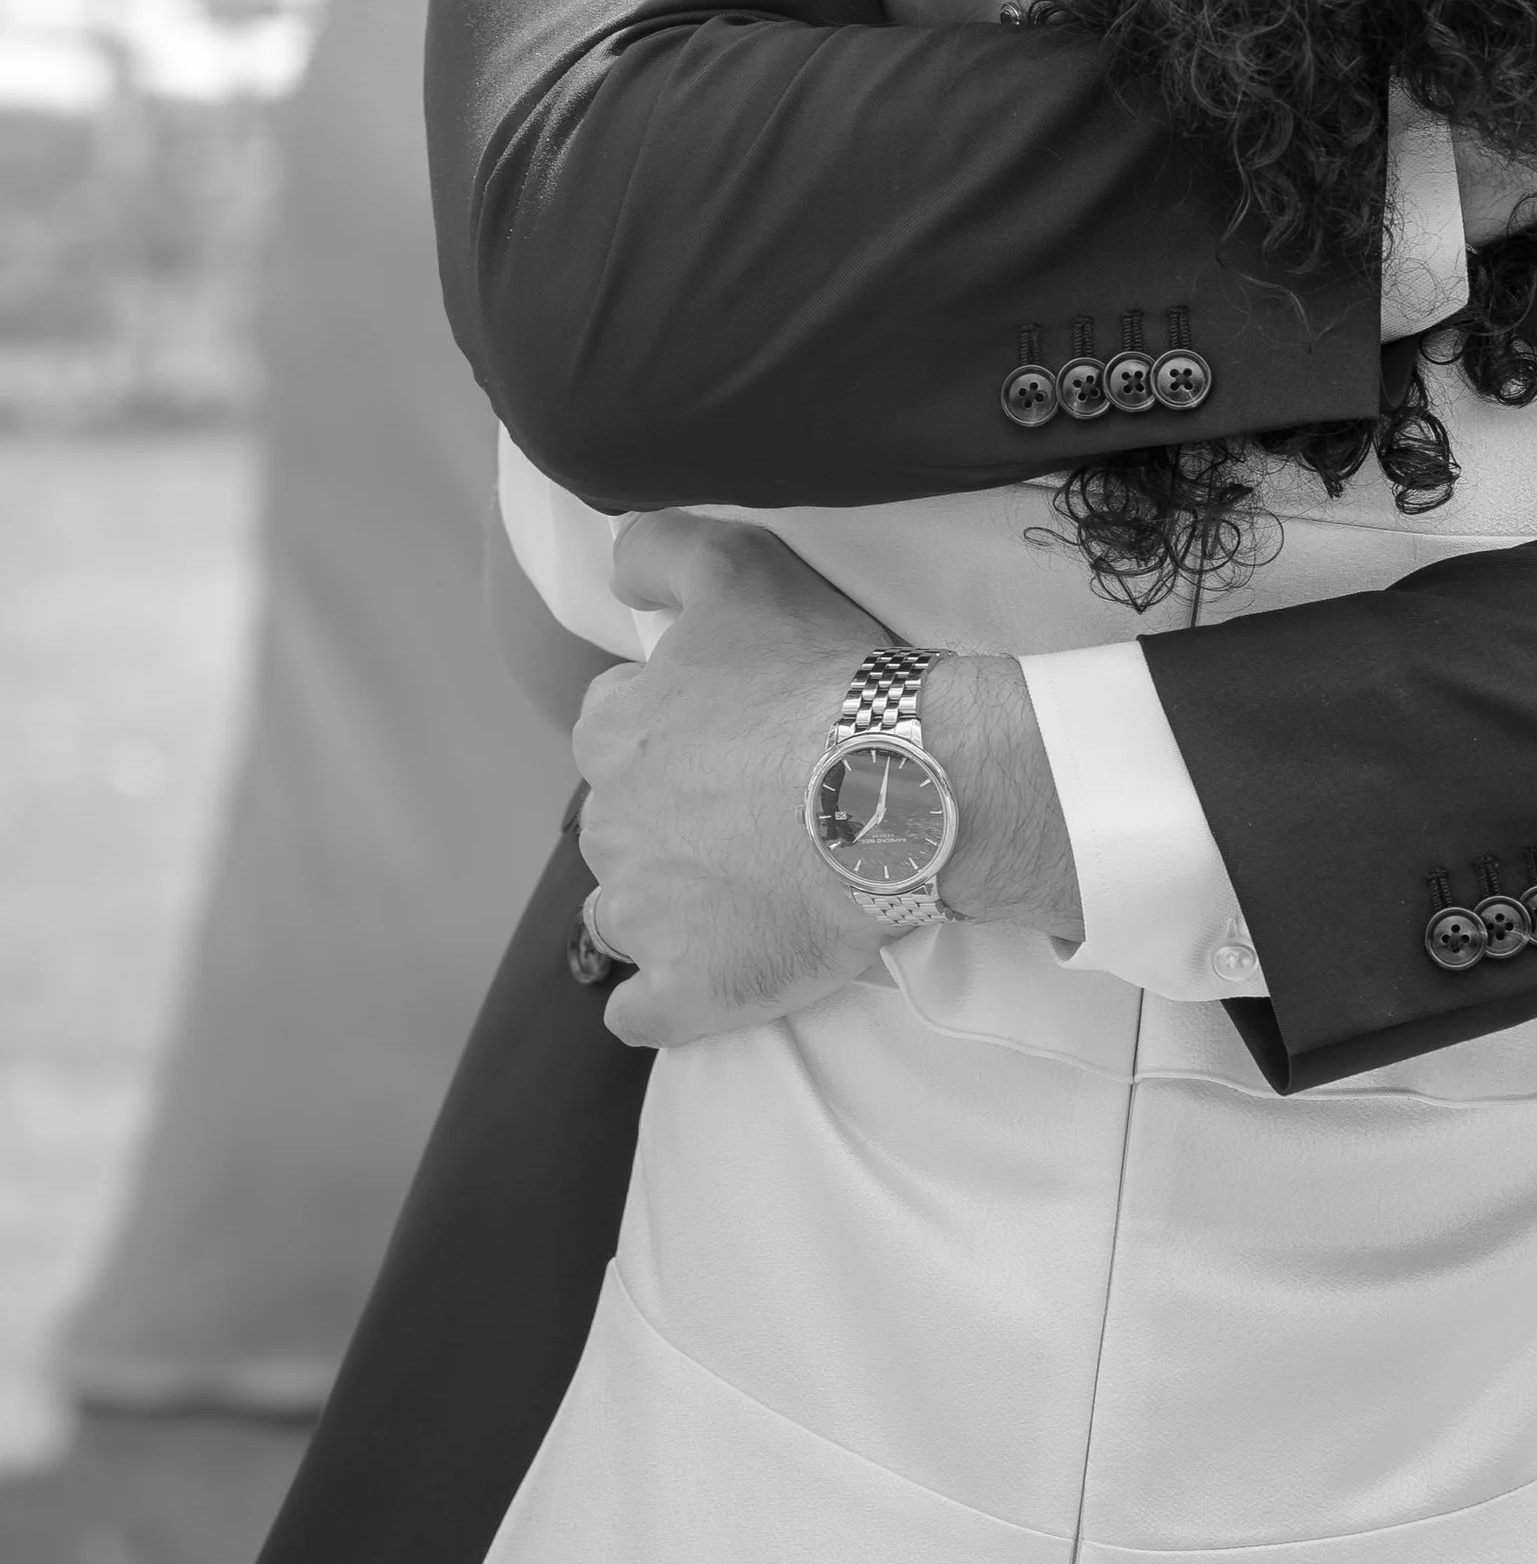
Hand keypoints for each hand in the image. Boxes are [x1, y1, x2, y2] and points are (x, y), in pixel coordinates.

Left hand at [576, 514, 892, 1049]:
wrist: (900, 788)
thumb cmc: (823, 676)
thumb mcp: (739, 570)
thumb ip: (660, 552)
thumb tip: (616, 569)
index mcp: (612, 736)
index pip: (614, 731)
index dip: (675, 730)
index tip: (733, 736)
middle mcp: (609, 829)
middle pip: (622, 826)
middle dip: (671, 820)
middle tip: (755, 809)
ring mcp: (643, 919)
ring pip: (624, 916)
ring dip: (665, 907)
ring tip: (743, 891)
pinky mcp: (687, 990)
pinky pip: (641, 1011)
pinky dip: (662, 998)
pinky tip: (704, 976)